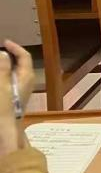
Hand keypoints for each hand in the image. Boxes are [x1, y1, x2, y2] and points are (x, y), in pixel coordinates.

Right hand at [0, 40, 33, 157]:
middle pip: (18, 64)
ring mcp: (20, 90)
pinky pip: (8, 82)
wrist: (5, 130)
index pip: (24, 56)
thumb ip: (3, 68)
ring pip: (12, 73)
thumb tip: (2, 53)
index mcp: (26, 76)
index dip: (15, 47)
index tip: (5, 42)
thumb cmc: (4, 107)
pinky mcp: (13, 97)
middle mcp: (26, 81)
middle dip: (7, 57)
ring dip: (3, 68)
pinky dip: (3, 77)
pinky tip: (0, 77)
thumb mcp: (2, 85)